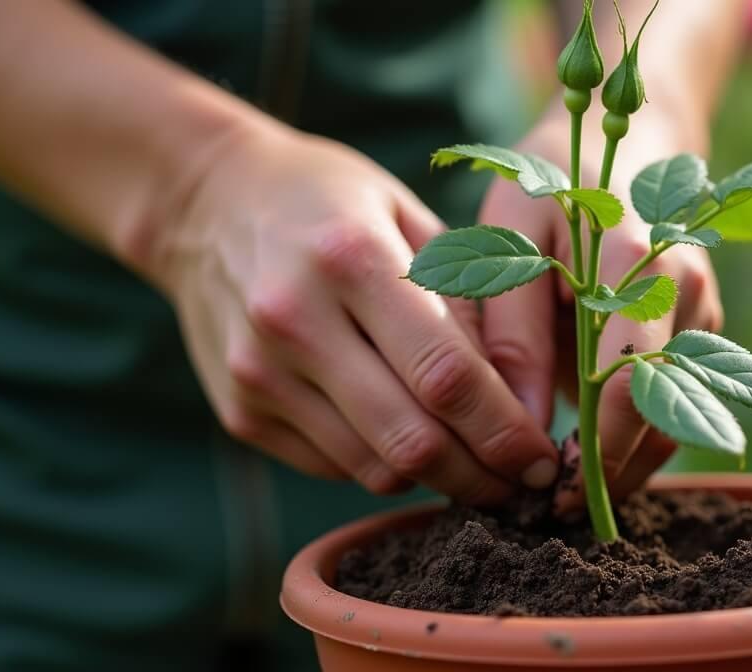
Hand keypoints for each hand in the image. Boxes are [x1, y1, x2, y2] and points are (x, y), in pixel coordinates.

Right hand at [144, 124, 558, 502]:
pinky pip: (335, 467)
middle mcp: (295, 321)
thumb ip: (465, 300)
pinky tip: (405, 436)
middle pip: (411, 440)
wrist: (206, 202)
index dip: (505, 430)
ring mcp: (259, 373)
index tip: (545, 460)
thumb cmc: (332, 203)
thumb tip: (521, 397)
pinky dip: (383, 464)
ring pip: (373, 468)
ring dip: (437, 480)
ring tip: (476, 465)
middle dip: (482, 477)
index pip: (446, 374)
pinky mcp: (239, 412)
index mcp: (351, 258)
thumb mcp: (408, 217)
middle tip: (521, 484)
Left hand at [478, 108, 722, 510]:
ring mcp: (703, 311)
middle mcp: (685, 292)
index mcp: (637, 262)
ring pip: (677, 414)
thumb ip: (512, 330)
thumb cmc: (550, 185)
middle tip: (555, 512)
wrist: (626, 143)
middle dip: (612, 472)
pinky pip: (678, 397)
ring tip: (568, 495)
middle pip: (663, 412)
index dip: (596, 451)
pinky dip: (639, 435)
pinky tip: (592, 456)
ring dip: (627, 462)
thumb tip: (520, 431)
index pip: (630, 383)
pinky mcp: (704, 327)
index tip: (551, 494)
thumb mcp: (510, 235)